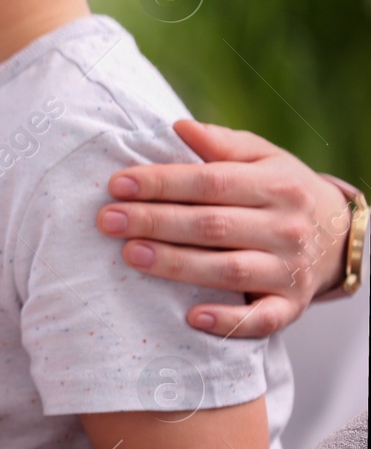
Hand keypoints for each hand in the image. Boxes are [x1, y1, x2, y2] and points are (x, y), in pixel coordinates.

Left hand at [97, 120, 352, 337]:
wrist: (340, 239)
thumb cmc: (282, 192)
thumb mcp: (264, 159)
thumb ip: (222, 144)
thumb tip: (179, 127)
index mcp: (277, 186)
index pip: (211, 182)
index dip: (162, 183)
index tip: (117, 184)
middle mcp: (285, 228)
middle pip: (212, 225)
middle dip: (155, 221)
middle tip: (108, 220)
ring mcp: (289, 270)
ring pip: (228, 270)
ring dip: (176, 264)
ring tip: (130, 254)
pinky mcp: (290, 306)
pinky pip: (260, 319)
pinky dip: (227, 321)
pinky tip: (190, 316)